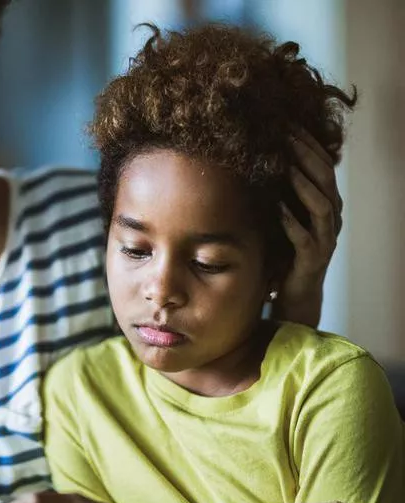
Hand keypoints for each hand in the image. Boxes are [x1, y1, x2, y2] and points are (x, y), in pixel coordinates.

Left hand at [276, 128, 342, 326]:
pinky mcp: (312, 259)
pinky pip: (304, 238)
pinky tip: (276, 207)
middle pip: (326, 179)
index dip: (309, 143)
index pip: (323, 166)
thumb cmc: (286, 250)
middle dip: (306, 155)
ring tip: (285, 165)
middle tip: (286, 135)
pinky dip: (290, 220)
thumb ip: (280, 190)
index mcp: (326, 204)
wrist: (294, 291)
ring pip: (321, 206)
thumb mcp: (284, 214)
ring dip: (303, 183)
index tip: (288, 123)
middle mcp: (331, 218)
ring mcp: (324, 239)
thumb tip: (260, 158)